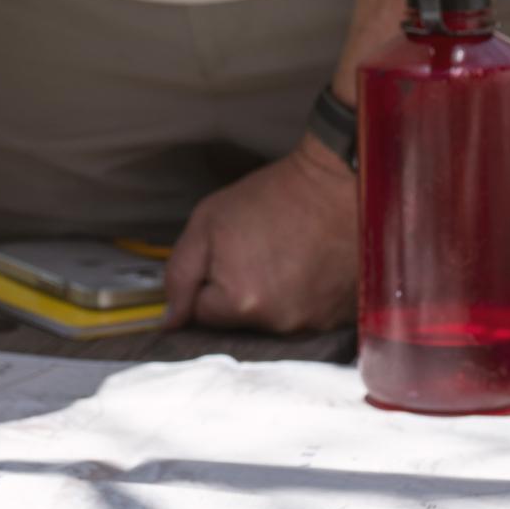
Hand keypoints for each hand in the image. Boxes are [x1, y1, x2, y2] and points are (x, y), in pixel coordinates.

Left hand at [163, 140, 357, 331]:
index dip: (206, 281)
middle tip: (257, 251)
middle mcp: (278, 324)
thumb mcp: (207, 222)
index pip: (201, 314)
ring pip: (270, 321)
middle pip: (237, 322)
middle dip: (237, 293)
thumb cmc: (274, 196)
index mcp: (240, 303)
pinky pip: (303, 318)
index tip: (226, 253)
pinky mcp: (338, 320)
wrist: (339, 184)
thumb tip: (170, 320)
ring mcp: (313, 325)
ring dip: (271, 297)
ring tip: (286, 256)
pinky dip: (301, 298)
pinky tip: (308, 268)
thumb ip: (180, 274)